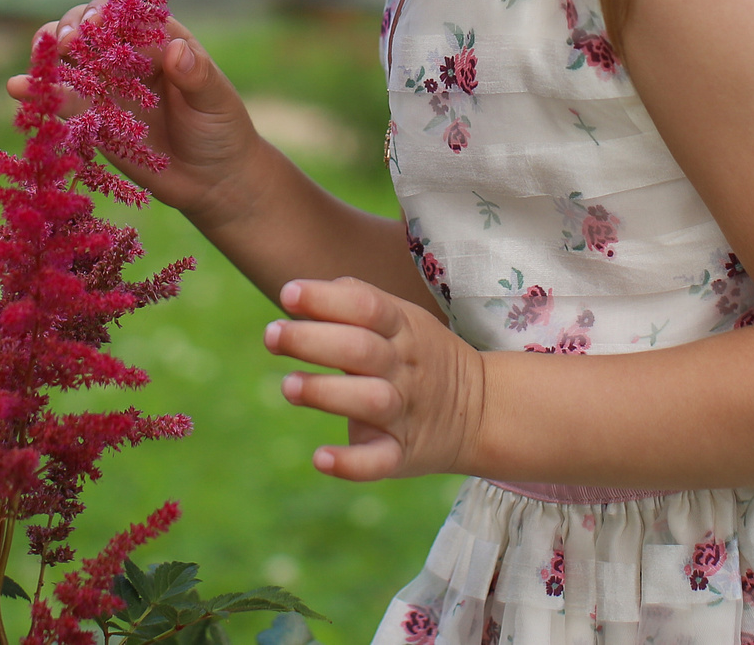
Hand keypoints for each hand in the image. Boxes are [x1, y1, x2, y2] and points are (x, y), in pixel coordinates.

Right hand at [7, 6, 264, 228]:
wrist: (212, 180)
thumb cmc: (221, 130)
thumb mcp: (216, 101)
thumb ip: (198, 76)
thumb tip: (176, 50)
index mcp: (161, 38)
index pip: (129, 11)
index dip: (110, 11)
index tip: (99, 24)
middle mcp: (128, 54)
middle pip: (90, 26)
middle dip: (75, 27)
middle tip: (70, 42)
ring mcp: (105, 84)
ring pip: (69, 56)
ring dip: (50, 50)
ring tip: (41, 55)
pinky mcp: (90, 115)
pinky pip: (61, 98)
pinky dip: (39, 91)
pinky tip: (19, 88)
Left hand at [265, 277, 485, 480]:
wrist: (482, 411)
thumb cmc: (420, 355)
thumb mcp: (404, 318)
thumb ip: (358, 301)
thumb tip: (304, 290)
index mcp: (403, 329)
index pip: (367, 307)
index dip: (327, 299)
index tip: (288, 294)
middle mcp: (404, 368)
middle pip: (360, 350)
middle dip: (312, 341)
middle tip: (272, 336)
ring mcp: (405, 412)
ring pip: (368, 401)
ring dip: (325, 393)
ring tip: (288, 386)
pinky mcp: (402, 454)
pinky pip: (379, 461)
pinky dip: (350, 464)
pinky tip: (320, 458)